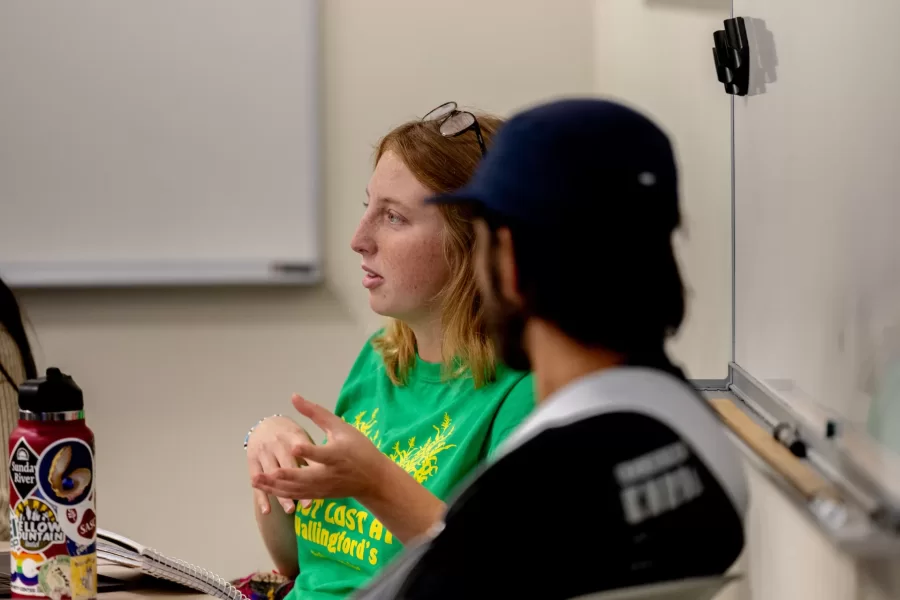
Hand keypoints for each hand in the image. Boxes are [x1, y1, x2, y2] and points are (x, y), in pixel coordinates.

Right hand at [246, 414, 313, 514]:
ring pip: (272, 476)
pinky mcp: (252, 460)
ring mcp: (263, 452)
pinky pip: (256, 480)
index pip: (304, 452)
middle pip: (287, 467)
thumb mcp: (301, 435)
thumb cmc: (290, 433)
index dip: (312, 467)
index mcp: (293, 435)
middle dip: (296, 485)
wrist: (266, 423)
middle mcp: (277, 444)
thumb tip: (328, 468)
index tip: (322, 482)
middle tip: (308, 505)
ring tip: (290, 510)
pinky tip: (267, 511)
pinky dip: (261, 496)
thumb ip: (312, 450)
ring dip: (280, 495)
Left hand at [251, 394, 388, 504]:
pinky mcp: (320, 495)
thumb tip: (294, 397)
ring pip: (297, 490)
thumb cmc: (359, 448)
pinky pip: (298, 496)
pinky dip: (282, 494)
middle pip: (305, 478)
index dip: (308, 451)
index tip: (293, 447)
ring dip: (275, 487)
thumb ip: (316, 413)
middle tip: (262, 474)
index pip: (321, 453)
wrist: (373, 479)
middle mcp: (330, 474)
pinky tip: (266, 489)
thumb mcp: (341, 427)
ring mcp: (324, 487)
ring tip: (255, 480)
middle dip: (283, 477)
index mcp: (337, 455)